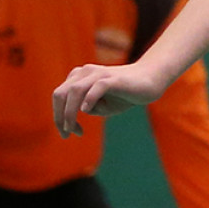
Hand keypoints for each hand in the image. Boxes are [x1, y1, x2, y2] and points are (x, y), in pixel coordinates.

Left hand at [52, 60, 166, 136]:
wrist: (150, 82)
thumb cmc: (125, 95)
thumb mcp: (102, 106)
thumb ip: (87, 108)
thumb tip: (77, 111)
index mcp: (79, 77)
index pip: (59, 96)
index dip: (58, 116)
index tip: (68, 133)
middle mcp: (85, 72)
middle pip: (61, 93)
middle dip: (59, 116)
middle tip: (66, 134)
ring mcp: (99, 74)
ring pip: (75, 91)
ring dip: (70, 113)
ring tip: (73, 129)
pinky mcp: (113, 79)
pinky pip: (97, 87)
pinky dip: (89, 99)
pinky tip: (86, 111)